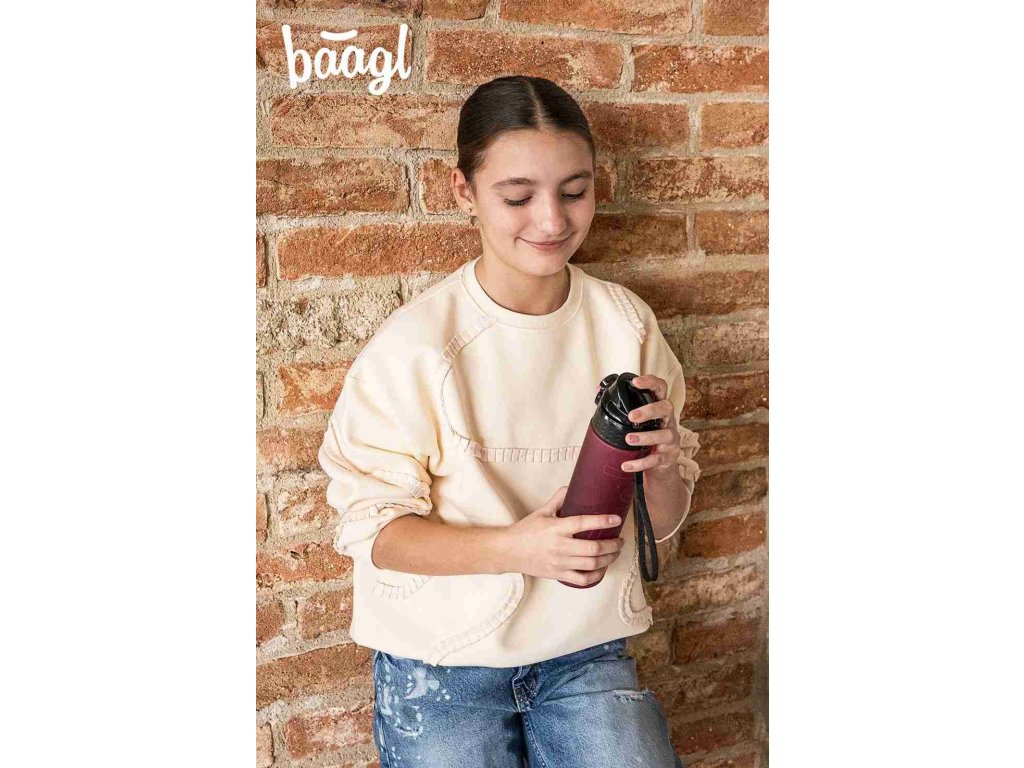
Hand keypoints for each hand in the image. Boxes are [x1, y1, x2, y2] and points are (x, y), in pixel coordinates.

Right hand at [501, 486, 624, 586]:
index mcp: (556, 528)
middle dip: (612, 545)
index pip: (583, 523)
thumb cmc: (526, 530)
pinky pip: (582, 580)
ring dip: (608, 559)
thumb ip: (558, 499)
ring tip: (615, 552)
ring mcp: (560, 563)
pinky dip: (596, 576)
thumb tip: (571, 487)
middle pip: (593, 549)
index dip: (602, 521)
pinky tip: (602, 569)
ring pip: (591, 565)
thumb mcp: (541, 511)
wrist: (509, 552)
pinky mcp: (559, 575)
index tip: (616, 519)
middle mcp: (560, 547)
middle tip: (620, 540)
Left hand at [619, 374, 680, 474]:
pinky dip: (640, 463)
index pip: (661, 388)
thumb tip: (598, 390)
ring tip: (629, 439)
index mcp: (659, 408)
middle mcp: (668, 421)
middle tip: (631, 416)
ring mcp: (671, 439)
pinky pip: (655, 459)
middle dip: (649, 410)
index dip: (650, 382)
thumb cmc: (647, 437)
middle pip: (666, 408)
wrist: (660, 467)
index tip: (635, 382)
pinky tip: (626, 465)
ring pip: (663, 435)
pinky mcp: (668, 457)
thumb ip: (620, 406)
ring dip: (645, 437)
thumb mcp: (638, 421)